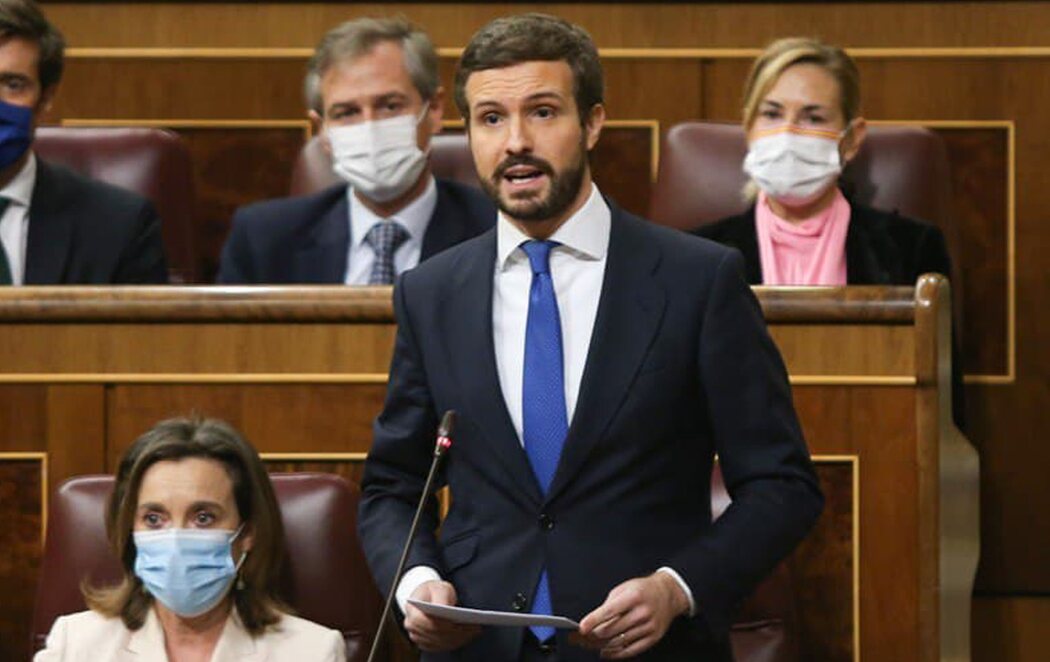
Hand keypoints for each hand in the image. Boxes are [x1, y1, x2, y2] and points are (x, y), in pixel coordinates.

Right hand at [403, 580, 480, 651]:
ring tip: (474, 631)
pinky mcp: (426, 643)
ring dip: (458, 639)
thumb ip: (441, 597)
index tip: (460, 623)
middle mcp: (411, 626)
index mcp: (412, 610)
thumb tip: (445, 608)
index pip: (424, 622)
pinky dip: (455, 642)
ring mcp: (417, 636)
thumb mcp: (439, 587)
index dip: (442, 624)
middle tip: (474, 628)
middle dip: (455, 632)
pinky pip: (441, 646)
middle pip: (434, 634)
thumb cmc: (434, 590)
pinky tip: (468, 636)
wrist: (428, 597)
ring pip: (439, 642)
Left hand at [575, 572, 689, 658]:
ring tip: (588, 644)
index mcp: (633, 597)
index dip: (592, 621)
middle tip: (580, 637)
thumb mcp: (623, 588)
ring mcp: (649, 627)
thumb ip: (608, 605)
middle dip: (592, 635)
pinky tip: (605, 652)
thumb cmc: (643, 590)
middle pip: (611, 630)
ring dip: (600, 645)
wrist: (668, 594)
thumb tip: (593, 622)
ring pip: (618, 642)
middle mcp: (642, 613)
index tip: (581, 628)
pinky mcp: (652, 638)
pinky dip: (615, 653)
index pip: (609, 612)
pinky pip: (630, 650)